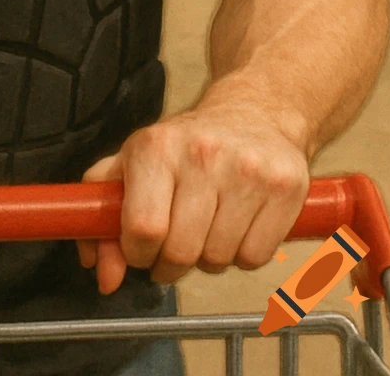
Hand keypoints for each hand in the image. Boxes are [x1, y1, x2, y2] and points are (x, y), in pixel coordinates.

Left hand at [75, 102, 309, 294]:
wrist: (254, 112)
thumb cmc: (185, 146)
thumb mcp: (133, 163)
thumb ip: (104, 217)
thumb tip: (104, 276)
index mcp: (156, 146)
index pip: (143, 228)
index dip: (138, 253)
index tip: (142, 248)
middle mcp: (202, 154)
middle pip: (181, 251)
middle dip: (171, 263)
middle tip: (175, 244)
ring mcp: (248, 170)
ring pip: (218, 259)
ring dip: (208, 258)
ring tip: (209, 226)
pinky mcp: (285, 187)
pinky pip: (255, 258)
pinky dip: (243, 255)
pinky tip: (238, 225)